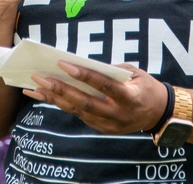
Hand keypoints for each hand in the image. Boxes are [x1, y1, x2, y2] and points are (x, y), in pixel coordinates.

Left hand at [22, 62, 168, 135]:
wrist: (159, 114)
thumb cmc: (145, 87)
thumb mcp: (135, 73)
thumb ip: (112, 70)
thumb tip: (83, 65)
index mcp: (129, 97)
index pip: (103, 85)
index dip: (83, 75)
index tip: (63, 64)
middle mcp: (117, 114)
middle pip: (84, 102)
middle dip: (60, 89)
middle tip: (39, 77)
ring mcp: (109, 124)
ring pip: (77, 111)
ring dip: (54, 99)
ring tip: (34, 88)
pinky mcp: (102, 129)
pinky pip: (78, 115)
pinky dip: (61, 105)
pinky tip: (46, 96)